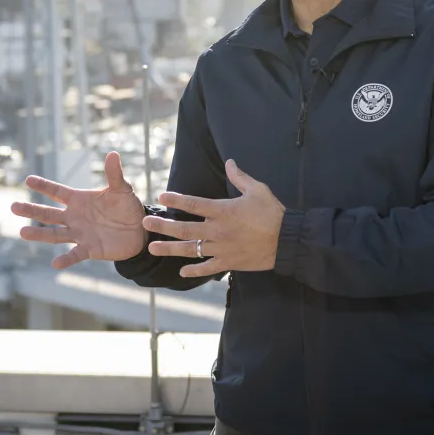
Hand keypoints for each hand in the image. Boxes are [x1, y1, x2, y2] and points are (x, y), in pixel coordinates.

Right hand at [11, 151, 145, 269]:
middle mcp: (74, 217)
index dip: (44, 186)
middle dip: (31, 210)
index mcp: (79, 200)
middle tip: (13, 206)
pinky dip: (66, 259)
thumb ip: (114, 175)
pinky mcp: (89, 249)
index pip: (57, 192)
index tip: (28, 179)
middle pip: (49, 214)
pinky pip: (75, 254)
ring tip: (22, 232)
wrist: (138, 231)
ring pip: (55, 234)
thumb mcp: (121, 190)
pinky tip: (56, 264)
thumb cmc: (127, 207)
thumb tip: (113, 154)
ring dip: (39, 234)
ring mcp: (79, 234)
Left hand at [143, 159, 284, 277]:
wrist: (287, 241)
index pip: (193, 203)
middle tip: (145, 222)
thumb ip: (239, 177)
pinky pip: (207, 268)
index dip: (176, 199)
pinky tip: (181, 272)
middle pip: (184, 228)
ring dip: (169, 249)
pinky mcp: (229, 263)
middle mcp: (217, 230)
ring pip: (190, 249)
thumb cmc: (273, 213)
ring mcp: (221, 249)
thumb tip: (229, 162)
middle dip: (162, 225)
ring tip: (152, 248)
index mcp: (223, 210)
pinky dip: (194, 271)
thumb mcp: (257, 190)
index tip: (162, 195)